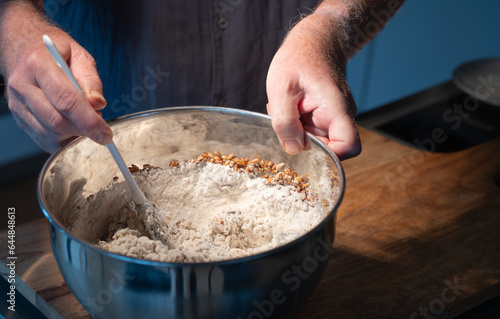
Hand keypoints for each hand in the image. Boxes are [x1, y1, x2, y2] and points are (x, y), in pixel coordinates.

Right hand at [4, 30, 111, 152]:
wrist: (25, 49)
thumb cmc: (57, 53)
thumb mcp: (80, 56)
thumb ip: (91, 80)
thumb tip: (98, 104)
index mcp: (38, 64)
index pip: (65, 100)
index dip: (88, 120)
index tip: (105, 132)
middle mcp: (22, 85)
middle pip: (57, 121)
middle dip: (83, 130)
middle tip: (99, 125)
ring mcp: (17, 103)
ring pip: (50, 134)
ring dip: (74, 134)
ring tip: (84, 120)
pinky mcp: (19, 117)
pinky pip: (44, 139)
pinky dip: (64, 139)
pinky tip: (72, 127)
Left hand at [266, 13, 360, 159]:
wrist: (315, 39)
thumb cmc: (299, 58)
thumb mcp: (281, 90)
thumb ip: (285, 123)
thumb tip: (294, 150)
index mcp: (336, 108)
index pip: (348, 147)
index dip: (327, 155)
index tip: (303, 145)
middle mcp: (341, 115)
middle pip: (328, 147)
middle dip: (303, 141)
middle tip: (286, 119)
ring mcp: (335, 116)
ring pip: (317, 140)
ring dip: (297, 131)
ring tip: (287, 107)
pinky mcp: (326, 116)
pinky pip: (312, 130)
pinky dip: (298, 124)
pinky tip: (291, 107)